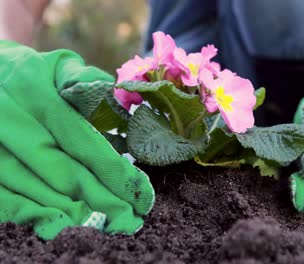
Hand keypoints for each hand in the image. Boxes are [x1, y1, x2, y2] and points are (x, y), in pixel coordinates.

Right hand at [0, 41, 154, 239]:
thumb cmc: (30, 74)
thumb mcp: (56, 66)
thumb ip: (84, 79)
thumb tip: (118, 96)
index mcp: (33, 88)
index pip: (79, 137)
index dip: (111, 169)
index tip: (139, 192)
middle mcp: (7, 114)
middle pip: (57, 165)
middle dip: (96, 195)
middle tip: (126, 217)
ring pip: (27, 183)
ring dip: (66, 208)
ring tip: (101, 222)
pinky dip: (26, 210)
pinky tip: (55, 223)